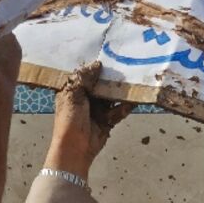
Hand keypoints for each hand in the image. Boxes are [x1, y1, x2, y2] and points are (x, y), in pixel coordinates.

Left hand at [46, 61, 133, 179]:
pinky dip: (125, 107)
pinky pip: (119, 110)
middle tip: (125, 66)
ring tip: (132, 82)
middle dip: (112, 78)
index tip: (108, 55)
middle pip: (101, 85)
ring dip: (121, 92)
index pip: (85, 75)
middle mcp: (85, 99)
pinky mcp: (108, 120)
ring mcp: (97, 110)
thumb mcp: (74, 94)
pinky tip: (133, 101)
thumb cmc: (70, 119)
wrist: (75, 147)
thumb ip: (85, 78)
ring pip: (112, 97)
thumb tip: (97, 64)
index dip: (95, 67)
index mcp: (73, 91)